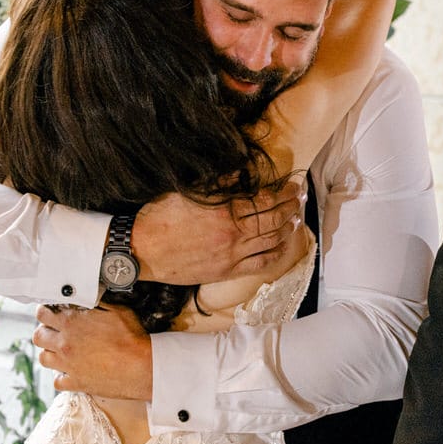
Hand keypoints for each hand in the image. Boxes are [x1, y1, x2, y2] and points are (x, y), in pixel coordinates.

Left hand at [33, 304, 152, 399]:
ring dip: (50, 353)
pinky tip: (70, 371)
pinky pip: (57, 381)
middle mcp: (64, 344)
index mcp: (71, 323)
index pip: (42, 314)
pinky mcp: (76, 383)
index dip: (45, 311)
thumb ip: (97, 302)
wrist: (141, 366)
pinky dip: (61, 376)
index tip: (51, 313)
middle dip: (44, 331)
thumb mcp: (116, 310)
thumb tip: (89, 296)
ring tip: (61, 352)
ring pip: (43, 359)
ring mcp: (68, 365)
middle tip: (55, 332)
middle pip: (38, 336)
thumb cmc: (131, 337)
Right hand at [132, 181, 303, 284]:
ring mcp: (232, 255)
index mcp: (225, 211)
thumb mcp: (189, 191)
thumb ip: (219, 183)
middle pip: (273, 220)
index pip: (265, 200)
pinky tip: (283, 246)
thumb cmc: (160, 216)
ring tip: (296, 218)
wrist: (143, 249)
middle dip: (290, 207)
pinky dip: (276, 254)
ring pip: (271, 242)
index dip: (283, 192)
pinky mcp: (226, 271)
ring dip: (287, 229)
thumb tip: (242, 172)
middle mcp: (233, 234)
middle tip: (299, 198)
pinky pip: (260, 264)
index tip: (292, 185)